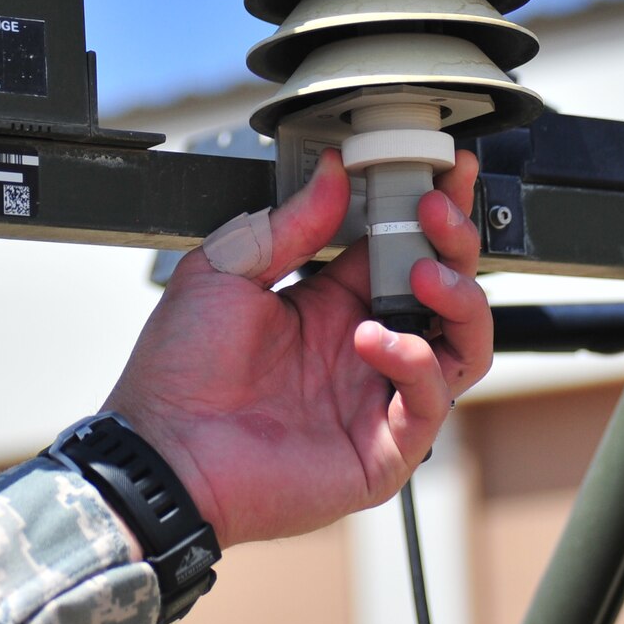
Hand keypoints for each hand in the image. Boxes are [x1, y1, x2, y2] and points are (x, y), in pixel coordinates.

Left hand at [102, 149, 489, 546]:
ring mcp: (377, 398)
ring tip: (423, 276)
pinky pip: (431, 401)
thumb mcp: (226, 271)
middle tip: (438, 212)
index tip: (445, 173)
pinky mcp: (382, 449)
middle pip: (446, 292)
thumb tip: (331, 174)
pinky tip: (373, 341)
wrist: (161, 450)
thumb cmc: (179, 373)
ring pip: (462, 346)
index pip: (403, 251)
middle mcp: (363, 348)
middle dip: (454, 244)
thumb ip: (288, 224)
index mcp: (330, 304)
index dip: (429, 213)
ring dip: (458, 301)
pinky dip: (416, 364)